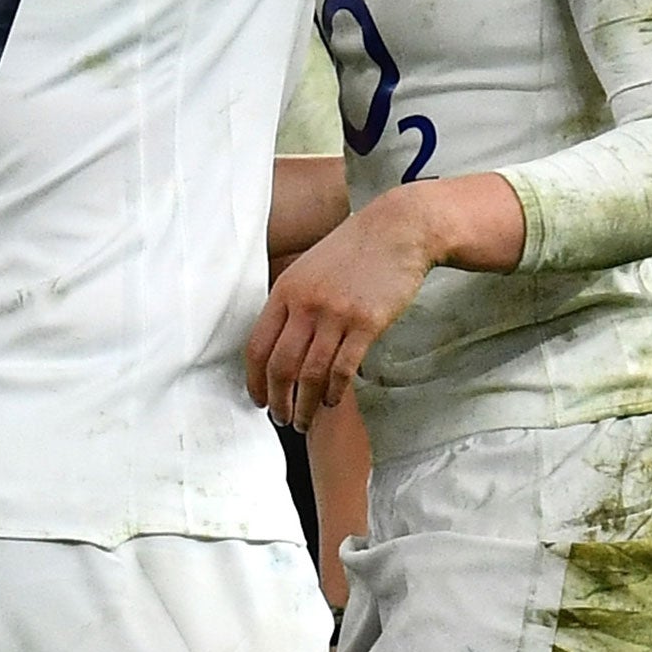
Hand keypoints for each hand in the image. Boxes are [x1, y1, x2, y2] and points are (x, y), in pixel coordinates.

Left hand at [245, 190, 434, 432]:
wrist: (397, 230)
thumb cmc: (354, 251)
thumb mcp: (309, 269)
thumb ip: (293, 303)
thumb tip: (280, 343)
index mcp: (285, 291)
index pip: (257, 345)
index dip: (254, 379)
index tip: (257, 399)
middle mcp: (305, 304)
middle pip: (280, 365)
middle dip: (277, 400)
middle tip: (281, 419)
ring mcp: (335, 314)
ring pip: (310, 373)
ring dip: (305, 405)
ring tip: (304, 422)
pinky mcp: (366, 324)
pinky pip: (343, 369)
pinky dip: (334, 392)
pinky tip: (331, 402)